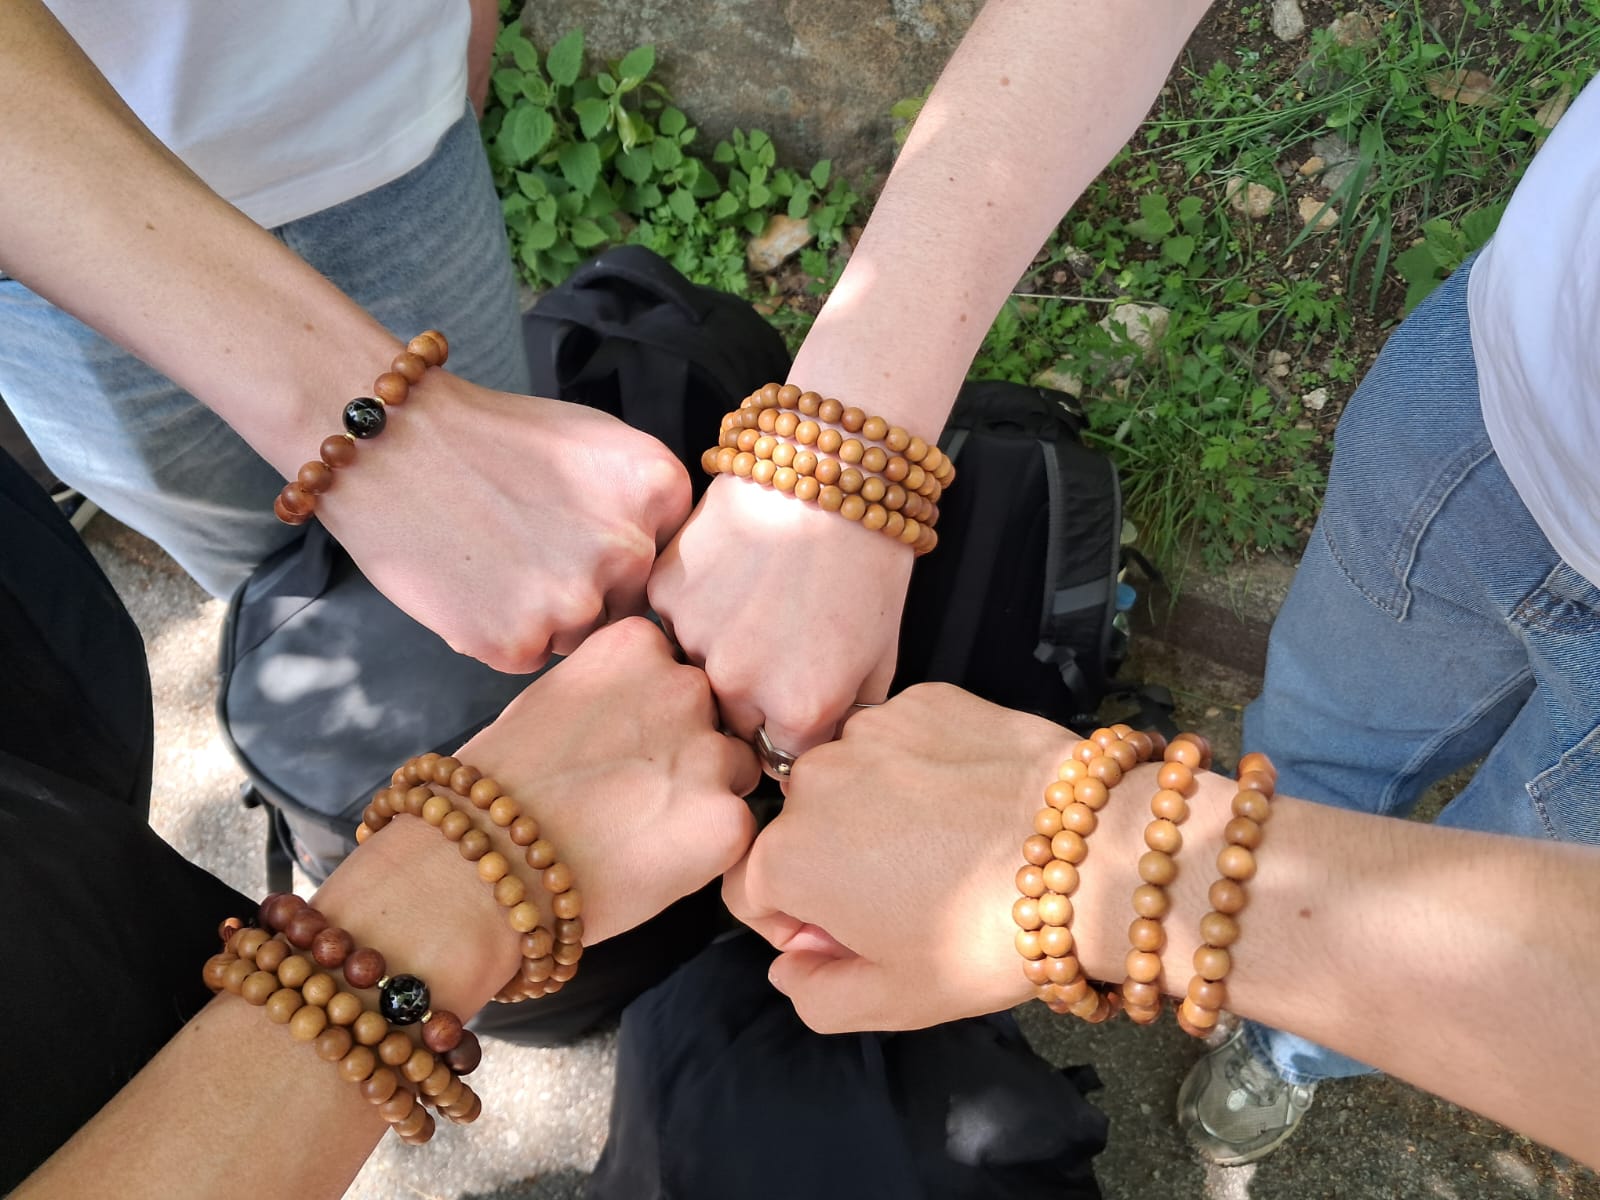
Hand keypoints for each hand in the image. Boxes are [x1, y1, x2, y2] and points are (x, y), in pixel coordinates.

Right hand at [322, 379, 691, 672]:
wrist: (392, 443)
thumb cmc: (491, 437)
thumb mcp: (596, 441)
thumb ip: (645, 501)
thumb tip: (669, 559)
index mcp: (659, 490)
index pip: (668, 555)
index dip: (622, 550)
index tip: (580, 529)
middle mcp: (630, 549)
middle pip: (630, 601)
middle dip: (588, 586)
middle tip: (530, 545)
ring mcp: (576, 601)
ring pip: (581, 635)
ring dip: (547, 615)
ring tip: (497, 560)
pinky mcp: (518, 643)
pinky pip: (529, 655)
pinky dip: (501, 631)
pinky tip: (472, 583)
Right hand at [455, 617, 760, 943]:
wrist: (481, 862)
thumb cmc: (503, 786)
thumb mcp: (558, 696)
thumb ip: (619, 687)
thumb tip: (655, 706)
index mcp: (638, 644)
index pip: (682, 666)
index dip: (660, 711)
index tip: (629, 742)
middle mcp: (683, 685)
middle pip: (718, 712)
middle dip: (691, 746)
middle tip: (636, 792)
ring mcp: (708, 752)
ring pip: (736, 768)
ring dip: (708, 794)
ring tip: (643, 828)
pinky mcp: (726, 820)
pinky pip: (740, 828)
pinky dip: (709, 847)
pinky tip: (655, 858)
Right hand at [648, 474, 912, 758]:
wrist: (829, 471)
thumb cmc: (869, 560)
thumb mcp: (882, 653)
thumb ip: (847, 716)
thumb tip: (818, 750)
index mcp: (798, 710)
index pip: (779, 758)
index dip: (791, 729)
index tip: (798, 697)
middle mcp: (738, 686)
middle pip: (732, 718)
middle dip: (752, 693)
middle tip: (780, 636)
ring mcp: (693, 639)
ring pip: (697, 668)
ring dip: (719, 647)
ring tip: (758, 595)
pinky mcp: (664, 593)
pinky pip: (673, 620)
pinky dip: (695, 603)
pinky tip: (730, 569)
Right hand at [724, 683, 1133, 1032]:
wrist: (1093, 856)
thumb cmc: (987, 935)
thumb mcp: (894, 1001)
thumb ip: (814, 994)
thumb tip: (789, 964)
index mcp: (788, 857)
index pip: (752, 891)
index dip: (799, 924)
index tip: (858, 933)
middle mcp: (813, 780)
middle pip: (802, 828)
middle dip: (839, 860)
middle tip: (914, 892)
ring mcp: (870, 729)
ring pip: (852, 776)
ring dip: (878, 806)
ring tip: (950, 841)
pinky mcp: (925, 698)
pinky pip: (901, 737)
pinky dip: (924, 764)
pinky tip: (972, 798)